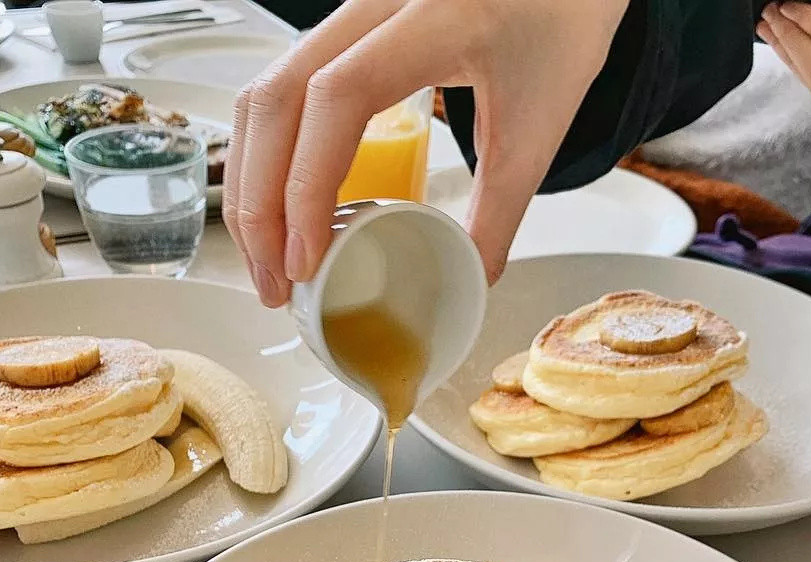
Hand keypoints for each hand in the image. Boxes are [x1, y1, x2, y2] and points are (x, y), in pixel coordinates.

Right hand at [223, 0, 630, 305]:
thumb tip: (467, 279)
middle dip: (260, 204)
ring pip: (262, 94)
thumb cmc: (558, 28)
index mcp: (434, 19)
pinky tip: (278, 211)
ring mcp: (347, 12)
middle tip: (274, 284)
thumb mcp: (539, 129)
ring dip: (252, 184)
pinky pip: (279, 90)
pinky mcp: (341, 33)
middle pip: (275, 99)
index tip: (306, 258)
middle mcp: (373, 3)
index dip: (307, 184)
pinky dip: (267, 158)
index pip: (338, 97)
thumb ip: (501, 211)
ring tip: (269, 261)